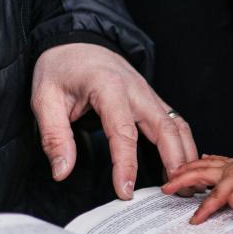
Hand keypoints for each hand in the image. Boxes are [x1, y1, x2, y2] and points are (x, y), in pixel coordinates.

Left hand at [31, 43, 197, 199]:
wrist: (79, 40)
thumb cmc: (62, 68)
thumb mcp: (44, 98)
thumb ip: (54, 136)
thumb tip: (62, 171)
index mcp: (109, 88)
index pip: (123, 133)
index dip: (126, 165)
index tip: (125, 192)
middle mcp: (137, 91)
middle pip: (166, 129)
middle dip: (175, 162)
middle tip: (177, 193)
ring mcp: (150, 95)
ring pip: (178, 127)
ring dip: (186, 155)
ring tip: (188, 184)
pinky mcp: (155, 101)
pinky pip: (177, 124)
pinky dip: (185, 146)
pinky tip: (184, 166)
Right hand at [161, 155, 232, 223]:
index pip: (216, 196)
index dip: (204, 209)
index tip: (194, 221)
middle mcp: (229, 168)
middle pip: (200, 174)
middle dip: (182, 181)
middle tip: (167, 188)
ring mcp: (230, 164)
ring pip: (203, 164)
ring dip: (187, 168)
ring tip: (173, 173)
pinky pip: (215, 159)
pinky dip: (205, 159)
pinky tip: (201, 159)